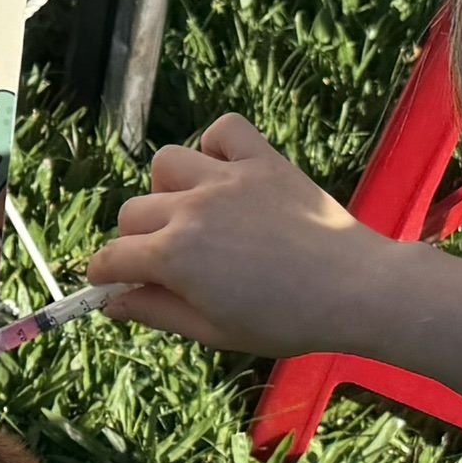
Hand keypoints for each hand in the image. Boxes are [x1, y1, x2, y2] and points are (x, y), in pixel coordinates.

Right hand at [84, 113, 412, 358]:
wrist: (356, 289)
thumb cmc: (287, 320)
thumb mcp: (214, 331)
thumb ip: (156, 313)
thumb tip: (112, 302)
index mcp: (174, 256)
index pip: (111, 257)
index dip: (105, 274)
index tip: (115, 283)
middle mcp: (191, 209)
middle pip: (132, 212)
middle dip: (137, 239)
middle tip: (166, 261)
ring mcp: (227, 179)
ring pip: (166, 164)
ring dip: (168, 189)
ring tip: (192, 212)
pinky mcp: (263, 161)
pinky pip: (223, 131)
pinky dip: (216, 145)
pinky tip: (224, 174)